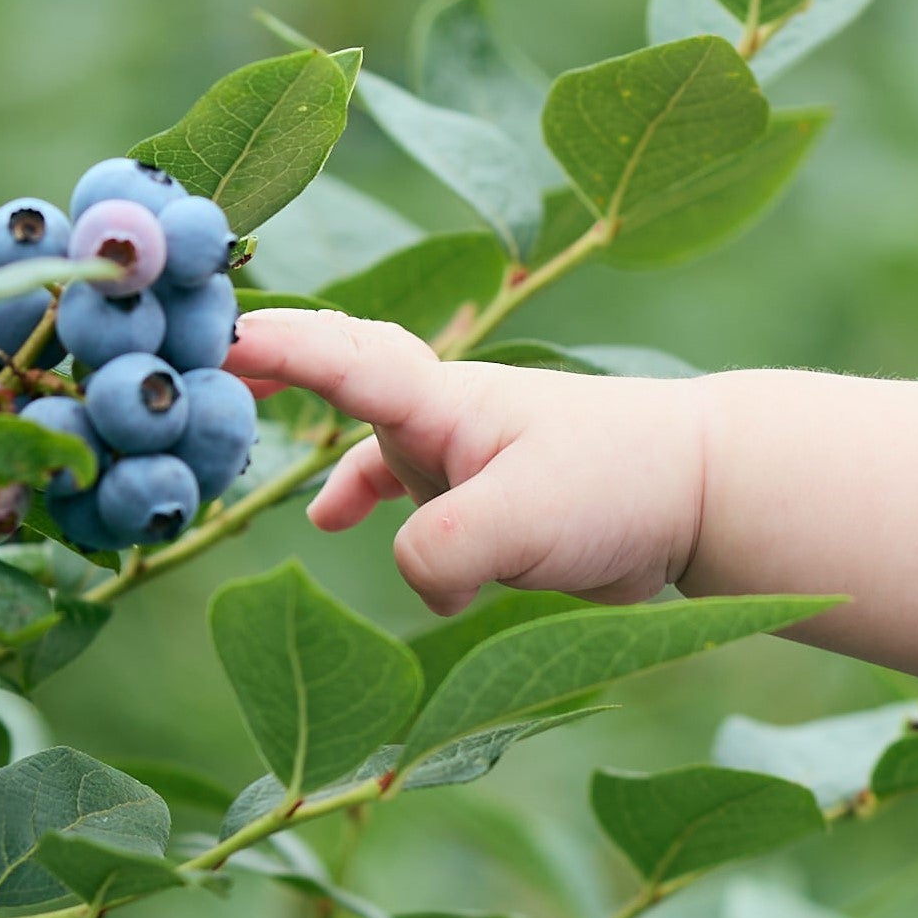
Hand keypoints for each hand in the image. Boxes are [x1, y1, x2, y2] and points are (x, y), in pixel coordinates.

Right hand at [227, 308, 708, 613]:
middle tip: (215, 355)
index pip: (342, 361)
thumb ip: (441, 550)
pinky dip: (377, 515)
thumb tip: (407, 577)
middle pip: (346, 375)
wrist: (704, 492)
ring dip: (326, 450)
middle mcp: (445, 417)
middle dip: (282, 360)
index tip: (213, 340)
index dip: (276, 350)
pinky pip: (411, 502)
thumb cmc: (619, 481)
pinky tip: (355, 545)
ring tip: (261, 449)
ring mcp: (466, 457)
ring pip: (373, 445)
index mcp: (444, 402)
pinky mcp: (492, 503)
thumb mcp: (521, 522)